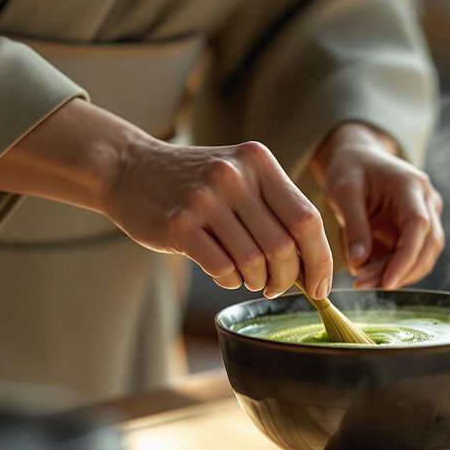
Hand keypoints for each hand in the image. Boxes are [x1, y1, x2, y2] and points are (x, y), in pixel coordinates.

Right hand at [105, 133, 332, 298]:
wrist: (130, 169)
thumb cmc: (196, 183)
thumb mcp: (239, 176)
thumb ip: (275, 209)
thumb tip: (314, 267)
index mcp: (258, 161)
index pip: (307, 219)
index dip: (320, 260)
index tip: (320, 287)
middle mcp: (234, 175)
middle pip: (284, 246)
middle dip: (287, 279)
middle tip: (277, 287)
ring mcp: (205, 199)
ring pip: (254, 261)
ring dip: (257, 281)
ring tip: (249, 278)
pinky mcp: (179, 225)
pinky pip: (222, 268)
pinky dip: (230, 281)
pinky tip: (225, 274)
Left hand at [311, 123, 444, 289]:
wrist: (358, 158)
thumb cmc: (349, 169)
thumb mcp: (343, 191)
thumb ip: (354, 225)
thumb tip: (359, 264)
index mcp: (410, 185)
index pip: (418, 225)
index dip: (406, 257)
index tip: (387, 282)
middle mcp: (427, 201)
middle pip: (426, 246)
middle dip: (396, 271)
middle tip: (361, 283)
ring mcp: (427, 216)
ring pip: (423, 257)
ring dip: (395, 274)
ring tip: (360, 279)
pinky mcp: (418, 231)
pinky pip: (412, 258)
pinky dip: (392, 269)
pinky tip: (366, 271)